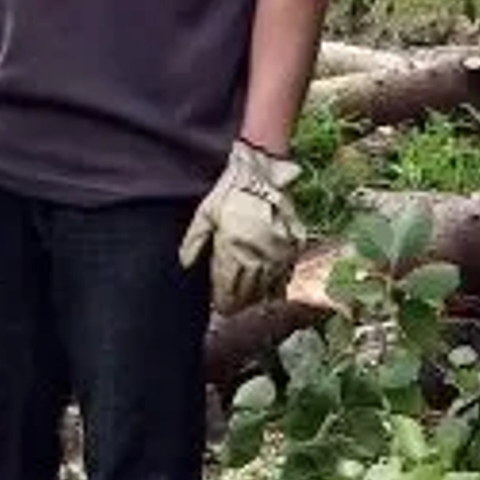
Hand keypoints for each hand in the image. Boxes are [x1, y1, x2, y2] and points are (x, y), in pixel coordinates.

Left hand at [178, 139, 305, 312]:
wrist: (261, 170)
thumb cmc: (229, 190)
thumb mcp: (204, 213)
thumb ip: (194, 241)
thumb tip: (184, 265)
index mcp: (234, 250)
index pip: (228, 286)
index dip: (223, 300)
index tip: (220, 308)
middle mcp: (259, 255)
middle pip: (249, 290)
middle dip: (240, 301)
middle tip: (233, 309)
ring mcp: (280, 251)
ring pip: (269, 284)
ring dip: (258, 295)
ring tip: (249, 302)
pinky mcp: (295, 243)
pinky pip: (287, 271)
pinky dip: (279, 283)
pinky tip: (273, 290)